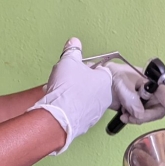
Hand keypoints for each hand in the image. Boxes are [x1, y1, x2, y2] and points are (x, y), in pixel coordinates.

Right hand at [30, 38, 112, 153]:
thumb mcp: (68, 61)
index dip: (84, 68)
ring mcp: (97, 111)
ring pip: (85, 99)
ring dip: (73, 95)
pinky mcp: (87, 123)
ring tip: (59, 93)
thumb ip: (73, 50)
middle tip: (65, 80)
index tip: (75, 69)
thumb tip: (74, 42)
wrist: (59, 115)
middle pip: (91, 85)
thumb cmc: (67, 88)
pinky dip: (70, 108)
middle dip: (77, 82)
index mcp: (105, 79)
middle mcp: (105, 96)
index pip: (98, 69)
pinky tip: (60, 105)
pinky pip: (79, 112)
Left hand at [106, 62, 164, 125]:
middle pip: (162, 109)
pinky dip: (134, 119)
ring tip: (124, 113)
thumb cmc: (114, 77)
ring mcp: (149, 101)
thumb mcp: (123, 86)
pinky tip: (123, 114)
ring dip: (138, 118)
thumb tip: (139, 113)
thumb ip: (132, 100)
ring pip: (152, 116)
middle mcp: (155, 91)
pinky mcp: (143, 108)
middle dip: (147, 116)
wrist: (102, 84)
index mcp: (153, 81)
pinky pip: (144, 118)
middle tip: (133, 116)